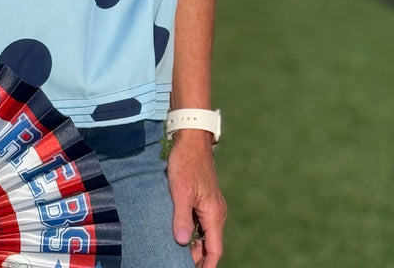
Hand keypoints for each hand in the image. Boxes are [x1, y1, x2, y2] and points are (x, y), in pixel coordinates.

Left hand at [168, 130, 226, 267]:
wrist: (192, 139)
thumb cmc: (186, 163)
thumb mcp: (181, 191)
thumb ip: (182, 217)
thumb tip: (182, 242)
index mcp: (214, 214)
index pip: (215, 250)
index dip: (206, 266)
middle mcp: (216, 212)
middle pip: (211, 245)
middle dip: (199, 260)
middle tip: (180, 266)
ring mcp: (211, 206)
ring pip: (206, 235)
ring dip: (195, 247)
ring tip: (177, 256)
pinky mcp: (204, 199)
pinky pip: (201, 224)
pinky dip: (193, 234)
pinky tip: (179, 236)